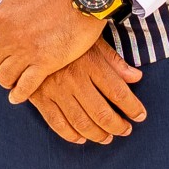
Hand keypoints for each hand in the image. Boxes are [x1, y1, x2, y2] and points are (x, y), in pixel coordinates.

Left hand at [0, 0, 108, 102]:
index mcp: (1, 17)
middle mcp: (11, 37)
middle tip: (4, 58)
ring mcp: (28, 52)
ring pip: (4, 77)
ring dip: (6, 77)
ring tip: (12, 74)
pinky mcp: (47, 64)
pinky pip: (25, 87)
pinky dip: (19, 94)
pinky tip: (18, 94)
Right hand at [29, 40, 146, 144]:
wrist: (28, 30)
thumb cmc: (65, 33)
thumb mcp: (92, 39)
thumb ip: (114, 61)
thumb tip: (136, 77)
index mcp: (90, 62)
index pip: (118, 92)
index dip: (132, 108)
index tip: (140, 116)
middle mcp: (74, 78)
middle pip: (101, 112)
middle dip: (118, 126)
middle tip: (125, 130)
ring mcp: (56, 89)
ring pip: (81, 122)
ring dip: (98, 135)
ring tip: (107, 137)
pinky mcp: (39, 96)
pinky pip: (56, 123)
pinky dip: (70, 135)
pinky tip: (81, 138)